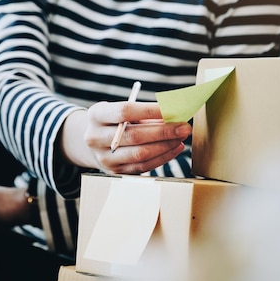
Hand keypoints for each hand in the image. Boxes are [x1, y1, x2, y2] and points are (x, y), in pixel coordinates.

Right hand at [61, 102, 190, 174]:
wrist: (95, 143)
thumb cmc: (115, 122)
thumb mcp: (122, 111)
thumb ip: (145, 113)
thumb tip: (174, 114)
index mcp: (96, 115)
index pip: (125, 111)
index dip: (150, 110)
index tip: (173, 108)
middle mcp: (95, 138)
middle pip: (134, 135)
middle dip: (163, 131)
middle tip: (184, 127)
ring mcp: (104, 158)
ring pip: (140, 154)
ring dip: (165, 146)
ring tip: (181, 137)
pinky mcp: (115, 172)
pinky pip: (143, 167)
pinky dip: (162, 157)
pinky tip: (174, 148)